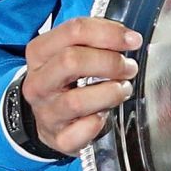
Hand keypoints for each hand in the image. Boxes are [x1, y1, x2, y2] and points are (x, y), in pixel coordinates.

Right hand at [21, 17, 141, 155]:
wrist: (46, 119)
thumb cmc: (65, 81)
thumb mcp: (70, 52)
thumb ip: (94, 40)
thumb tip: (128, 37)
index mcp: (39, 53)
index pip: (73, 31)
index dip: (108, 33)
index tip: (132, 40)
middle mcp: (38, 82)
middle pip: (71, 61)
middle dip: (109, 62)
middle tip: (129, 68)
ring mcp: (45, 112)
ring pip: (76, 101)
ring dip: (110, 93)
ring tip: (123, 89)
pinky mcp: (57, 138)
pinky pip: (79, 133)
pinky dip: (97, 124)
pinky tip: (104, 117)